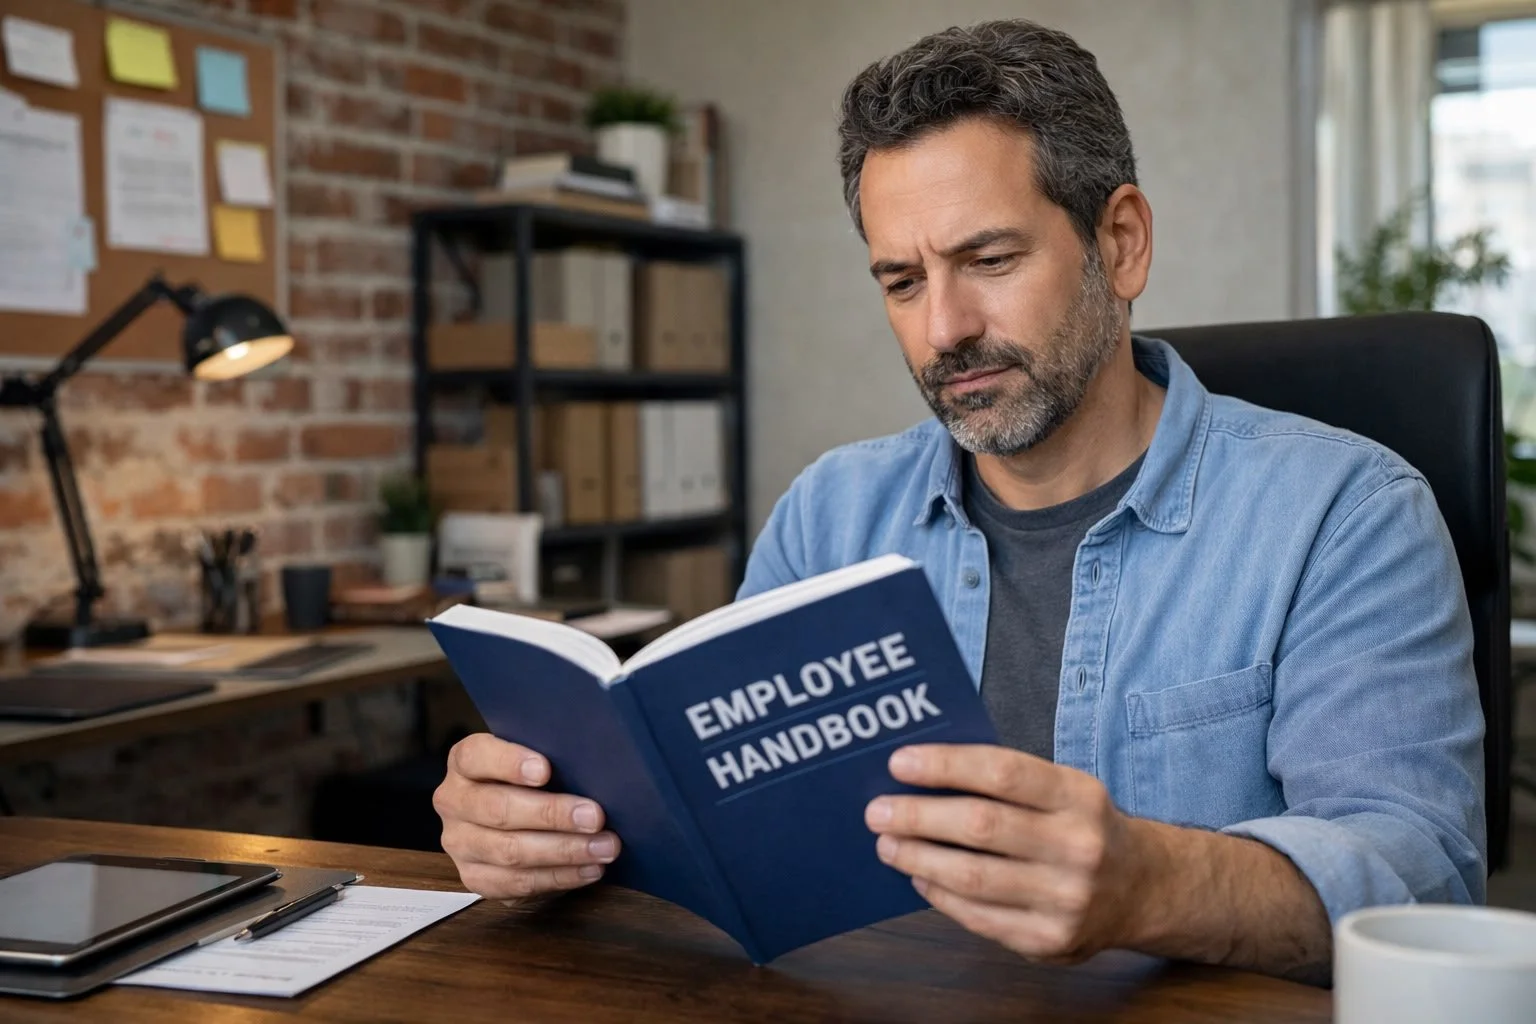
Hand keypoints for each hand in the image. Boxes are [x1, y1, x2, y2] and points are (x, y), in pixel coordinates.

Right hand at [434, 733, 620, 903]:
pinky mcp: (474, 878)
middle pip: (498, 809)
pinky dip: (558, 877)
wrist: (511, 819)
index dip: (509, 762)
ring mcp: (460, 843)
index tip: (545, 770)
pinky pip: (517, 883)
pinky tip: (589, 870)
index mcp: (464, 762)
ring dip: (563, 851)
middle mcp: (454, 801)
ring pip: (509, 851)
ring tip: (603, 848)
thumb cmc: (532, 782)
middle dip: (551, 814)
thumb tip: (595, 768)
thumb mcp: (534, 758)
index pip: (476, 756)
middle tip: (594, 817)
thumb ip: (551, 758)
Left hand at [865, 744, 1151, 962]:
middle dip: (918, 817)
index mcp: (1079, 796)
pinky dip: (940, 894)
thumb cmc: (1080, 826)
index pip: (1002, 771)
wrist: (1142, 889)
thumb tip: (921, 773)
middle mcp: (1079, 846)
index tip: (898, 763)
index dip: (945, 765)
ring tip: (888, 845)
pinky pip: (978, 916)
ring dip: (918, 858)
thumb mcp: (1062, 790)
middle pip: (982, 826)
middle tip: (877, 811)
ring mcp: (1067, 898)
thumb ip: (1005, 781)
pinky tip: (920, 876)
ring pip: (973, 877)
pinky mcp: (1050, 940)